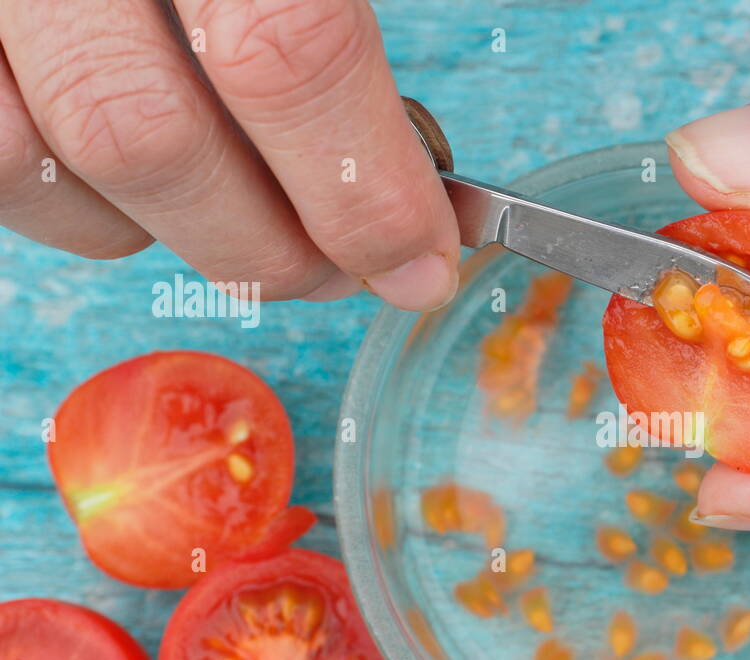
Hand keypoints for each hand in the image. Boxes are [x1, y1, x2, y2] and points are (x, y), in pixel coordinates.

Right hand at [0, 0, 458, 310]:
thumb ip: (335, 28)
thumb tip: (411, 201)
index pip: (288, 45)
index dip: (363, 185)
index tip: (418, 260)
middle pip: (150, 136)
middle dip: (268, 244)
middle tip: (342, 266)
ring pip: (55, 166)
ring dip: (176, 234)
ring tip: (254, 223)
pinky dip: (88, 208)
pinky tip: (157, 189)